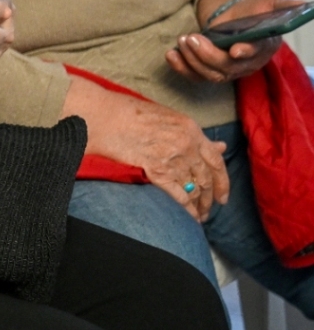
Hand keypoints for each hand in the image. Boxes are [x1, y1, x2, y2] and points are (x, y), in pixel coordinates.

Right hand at [67, 77, 228, 220]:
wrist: (105, 117)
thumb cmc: (130, 112)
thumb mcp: (168, 117)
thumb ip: (193, 135)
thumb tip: (218, 146)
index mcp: (192, 130)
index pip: (216, 160)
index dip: (222, 181)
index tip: (223, 195)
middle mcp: (187, 146)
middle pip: (206, 178)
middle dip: (210, 197)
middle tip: (211, 208)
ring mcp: (173, 159)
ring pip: (194, 188)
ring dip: (199, 205)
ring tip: (200, 216)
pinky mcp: (156, 171)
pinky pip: (178, 195)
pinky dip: (187, 208)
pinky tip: (191, 218)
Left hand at [169, 0, 299, 84]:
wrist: (239, 17)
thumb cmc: (256, 11)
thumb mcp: (271, 2)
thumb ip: (284, 3)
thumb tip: (304, 3)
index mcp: (263, 47)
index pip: (255, 53)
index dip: (246, 52)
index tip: (235, 49)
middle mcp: (246, 63)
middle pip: (227, 67)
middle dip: (207, 55)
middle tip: (191, 38)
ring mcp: (227, 69)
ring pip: (209, 74)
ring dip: (192, 60)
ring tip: (182, 41)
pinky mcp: (210, 69)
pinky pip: (195, 76)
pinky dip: (181, 68)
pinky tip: (171, 55)